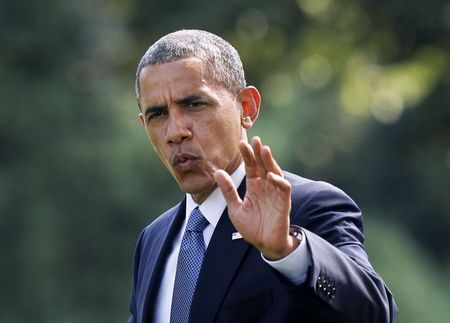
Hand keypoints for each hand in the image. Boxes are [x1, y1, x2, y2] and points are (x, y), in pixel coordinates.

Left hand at [214, 136, 297, 259]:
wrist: (264, 244)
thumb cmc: (251, 227)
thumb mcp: (235, 208)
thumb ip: (228, 190)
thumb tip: (217, 172)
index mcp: (254, 186)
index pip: (251, 166)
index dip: (247, 155)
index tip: (241, 143)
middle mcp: (265, 186)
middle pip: (263, 165)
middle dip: (259, 153)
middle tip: (255, 139)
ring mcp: (275, 193)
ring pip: (275, 172)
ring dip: (270, 161)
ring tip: (264, 150)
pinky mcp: (284, 202)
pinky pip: (283, 188)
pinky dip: (278, 181)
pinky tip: (271, 175)